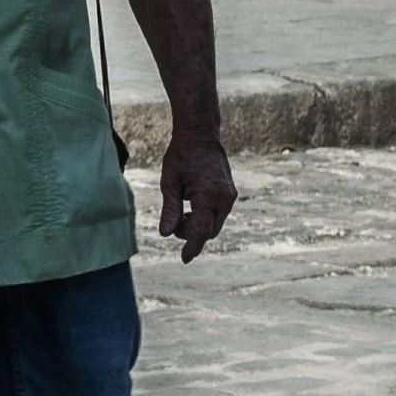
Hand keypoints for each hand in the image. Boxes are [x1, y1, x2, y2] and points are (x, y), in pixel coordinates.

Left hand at [160, 132, 236, 261]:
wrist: (200, 135)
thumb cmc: (181, 156)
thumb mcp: (169, 181)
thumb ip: (170, 209)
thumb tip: (165, 234)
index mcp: (209, 195)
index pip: (202, 231)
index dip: (192, 247)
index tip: (184, 259)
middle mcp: (224, 198)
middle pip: (209, 231)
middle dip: (191, 233)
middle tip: (174, 221)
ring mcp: (230, 196)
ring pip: (214, 224)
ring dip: (198, 225)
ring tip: (181, 210)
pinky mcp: (229, 194)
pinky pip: (217, 214)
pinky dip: (204, 216)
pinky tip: (191, 205)